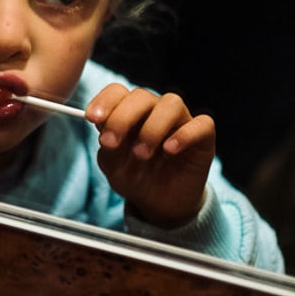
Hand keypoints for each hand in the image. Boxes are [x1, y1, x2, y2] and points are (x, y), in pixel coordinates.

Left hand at [87, 83, 215, 226]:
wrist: (160, 203)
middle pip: (141, 96)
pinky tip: (170, 150)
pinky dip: (185, 134)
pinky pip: (202, 124)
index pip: (118, 92)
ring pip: (171, 103)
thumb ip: (108, 146)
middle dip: (122, 117)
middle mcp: (155, 111)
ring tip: (141, 154)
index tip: (91, 118)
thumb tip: (104, 128)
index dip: (105, 100)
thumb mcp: (113, 165)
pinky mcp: (203, 137)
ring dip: (152, 127)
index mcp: (129, 112)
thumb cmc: (135, 177)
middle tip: (111, 142)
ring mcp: (180, 121)